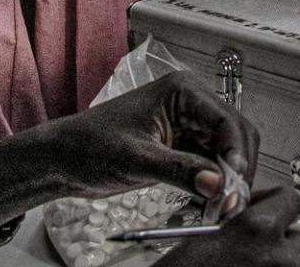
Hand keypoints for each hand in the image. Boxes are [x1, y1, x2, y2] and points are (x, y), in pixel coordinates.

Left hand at [0, 73, 260, 232]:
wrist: (63, 159)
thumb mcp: (136, 159)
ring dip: (227, 178)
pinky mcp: (181, 147)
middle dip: (237, 167)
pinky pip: (209, 164)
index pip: (226, 119)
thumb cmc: (89, 144)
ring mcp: (187, 126)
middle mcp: (190, 105)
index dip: (236, 151)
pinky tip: (209, 203)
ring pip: (225, 152)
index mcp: (182, 91)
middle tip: (232, 200)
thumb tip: (216, 183)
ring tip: (221, 207)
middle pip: (234, 134)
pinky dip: (212, 184)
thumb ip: (180, 170)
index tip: (234, 181)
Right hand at [163, 187, 299, 266]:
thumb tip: (251, 210)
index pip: (290, 198)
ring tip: (240, 265)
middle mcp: (279, 255)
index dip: (271, 200)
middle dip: (273, 236)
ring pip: (289, 261)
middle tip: (246, 243)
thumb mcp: (207, 235)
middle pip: (294, 234)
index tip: (256, 207)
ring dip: (272, 260)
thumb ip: (238, 220)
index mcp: (260, 228)